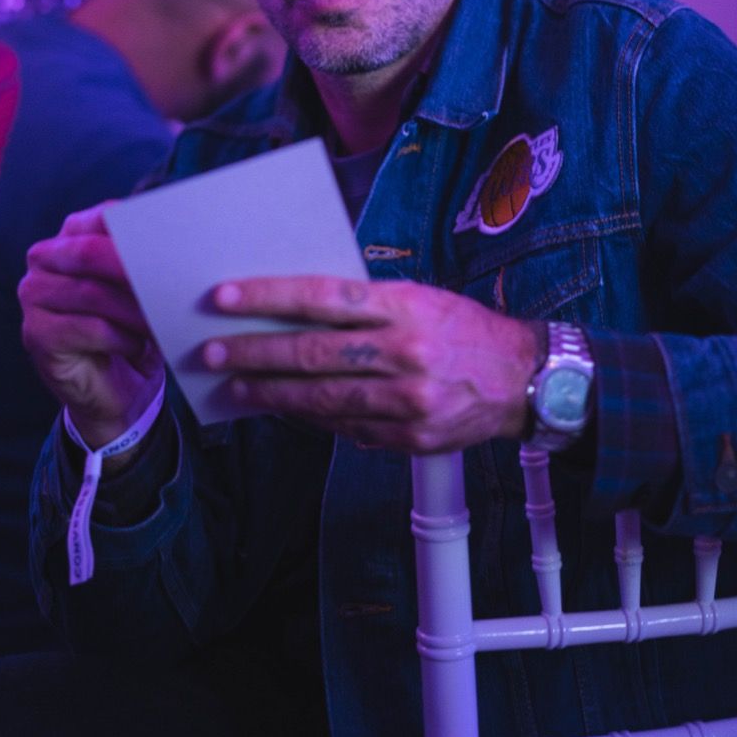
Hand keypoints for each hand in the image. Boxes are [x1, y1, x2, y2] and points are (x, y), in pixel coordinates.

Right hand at [19, 204, 163, 448]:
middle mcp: (45, 258)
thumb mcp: (139, 289)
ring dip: (136, 311)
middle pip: (92, 253)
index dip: (138, 228)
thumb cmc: (128, 328)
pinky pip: (88, 328)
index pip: (103, 217)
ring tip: (166, 321)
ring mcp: (34, 295)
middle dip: (137, 269)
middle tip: (174, 283)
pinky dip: (122, 339)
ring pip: (93, 294)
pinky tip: (138, 347)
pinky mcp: (36, 333)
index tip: (174, 241)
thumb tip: (180, 243)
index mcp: (72, 235)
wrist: (112, 391)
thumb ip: (146, 260)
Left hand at [202, 277, 539, 452]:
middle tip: (212, 352)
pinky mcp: (409, 439)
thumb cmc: (463, 329)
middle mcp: (404, 353)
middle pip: (312, 353)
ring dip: (270, 392)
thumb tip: (295, 312)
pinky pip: (345, 428)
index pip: (322, 298)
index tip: (224, 298)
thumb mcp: (420, 297)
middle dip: (254, 353)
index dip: (268, 298)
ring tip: (235, 385)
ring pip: (321, 398)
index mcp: (405, 307)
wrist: (524, 379)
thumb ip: (365, 305)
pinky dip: (309, 418)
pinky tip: (283, 408)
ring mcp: (407, 402)